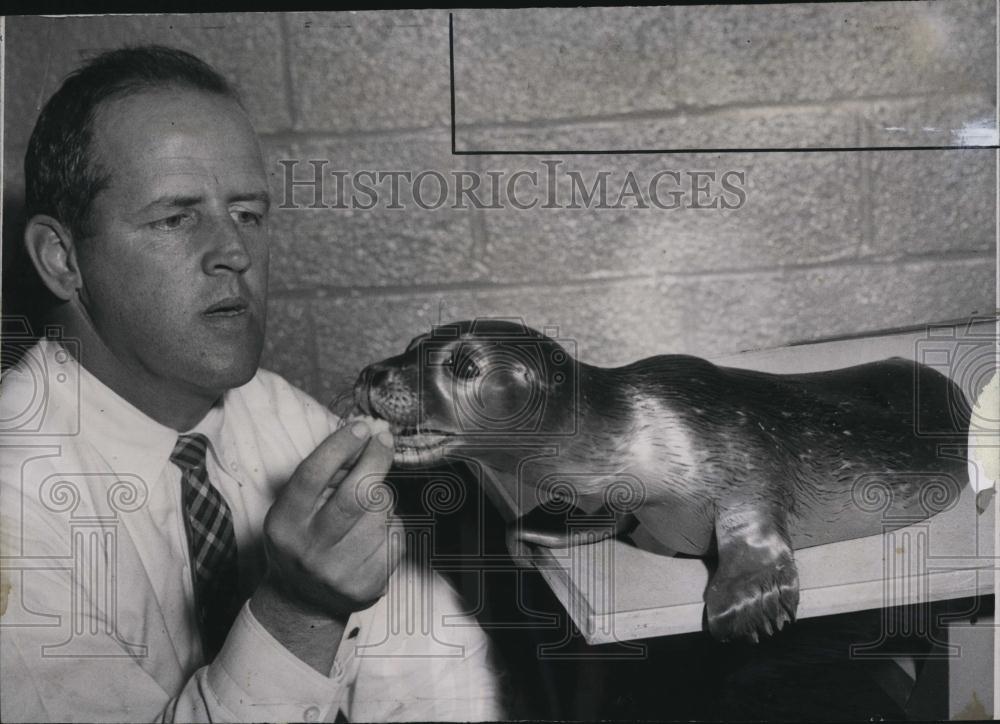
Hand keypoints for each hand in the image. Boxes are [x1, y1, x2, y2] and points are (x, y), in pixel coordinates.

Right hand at [250, 417, 401, 670]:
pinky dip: (391, 525)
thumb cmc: (301, 539)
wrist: (300, 602)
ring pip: (381, 514)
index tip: (362, 427)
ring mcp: (338, 572)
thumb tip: (366, 436)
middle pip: (356, 494)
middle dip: (376, 459)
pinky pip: (395, 537)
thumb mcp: (295, 508)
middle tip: (384, 440)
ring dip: (382, 498)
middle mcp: (309, 550)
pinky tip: (375, 532)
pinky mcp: (365, 587)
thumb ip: (325, 474)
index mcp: (284, 524)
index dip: (340, 446)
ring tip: (368, 504)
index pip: (312, 476)